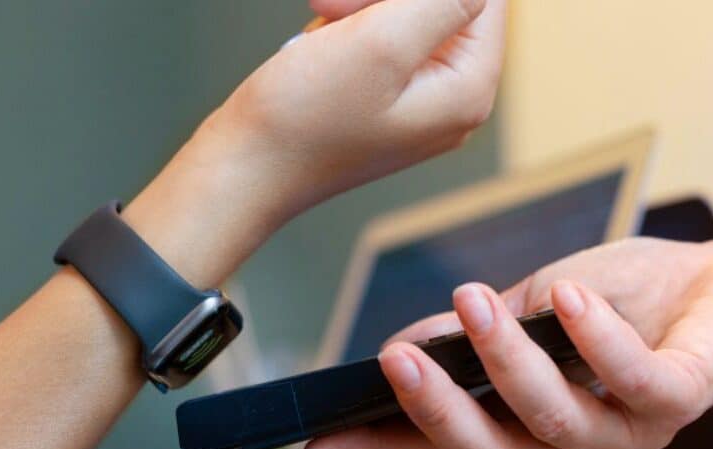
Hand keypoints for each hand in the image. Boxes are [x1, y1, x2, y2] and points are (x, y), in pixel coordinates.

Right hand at [204, 0, 505, 213]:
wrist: (243, 168)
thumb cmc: (302, 118)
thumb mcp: (381, 42)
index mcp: (469, 90)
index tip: (366, 5)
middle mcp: (455, 99)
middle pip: (447, 4)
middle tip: (327, 7)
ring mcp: (421, 100)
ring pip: (409, 14)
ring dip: (360, 6)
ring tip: (320, 23)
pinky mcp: (385, 98)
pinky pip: (383, 36)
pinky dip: (350, 25)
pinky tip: (319, 42)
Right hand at [301, 236, 712, 448]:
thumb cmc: (631, 295)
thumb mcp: (536, 304)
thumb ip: (479, 332)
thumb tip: (405, 341)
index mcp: (537, 428)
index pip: (454, 447)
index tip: (325, 445)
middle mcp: (579, 446)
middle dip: (437, 413)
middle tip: (395, 360)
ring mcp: (630, 431)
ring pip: (554, 423)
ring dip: (506, 363)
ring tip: (473, 306)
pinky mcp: (682, 398)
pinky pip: (631, 380)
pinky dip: (595, 339)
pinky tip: (570, 298)